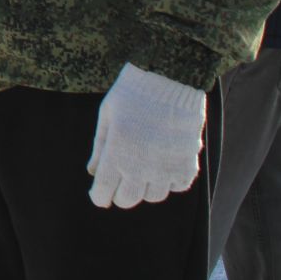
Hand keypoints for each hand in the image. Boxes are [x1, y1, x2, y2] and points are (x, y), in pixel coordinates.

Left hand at [87, 62, 206, 207]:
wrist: (170, 79)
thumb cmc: (132, 94)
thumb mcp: (107, 116)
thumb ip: (100, 147)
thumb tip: (93, 173)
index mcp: (117, 154)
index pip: (103, 191)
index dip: (99, 196)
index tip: (99, 194)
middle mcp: (141, 167)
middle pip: (128, 200)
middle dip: (119, 194)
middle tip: (119, 181)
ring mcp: (166, 168)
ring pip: (153, 196)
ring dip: (144, 187)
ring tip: (142, 168)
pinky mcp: (187, 165)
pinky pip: (176, 186)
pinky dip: (168, 181)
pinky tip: (163, 164)